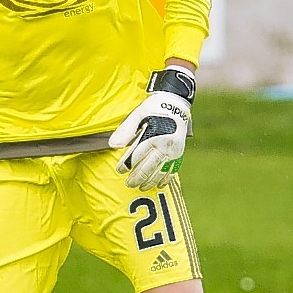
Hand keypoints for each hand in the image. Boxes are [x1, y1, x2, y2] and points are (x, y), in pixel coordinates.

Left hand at [108, 68, 195, 189]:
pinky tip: (158, 184)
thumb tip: (113, 146)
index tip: (119, 170)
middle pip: (148, 167)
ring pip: (160, 172)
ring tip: (141, 187)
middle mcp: (164, 146)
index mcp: (152, 136)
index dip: (126, 165)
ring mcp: (173, 151)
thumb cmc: (153, 109)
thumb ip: (125, 130)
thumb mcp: (137, 115)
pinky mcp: (179, 153)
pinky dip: (165, 179)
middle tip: (128, 184)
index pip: (136, 156)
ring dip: (150, 181)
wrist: (176, 104)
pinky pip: (172, 170)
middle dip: (137, 178)